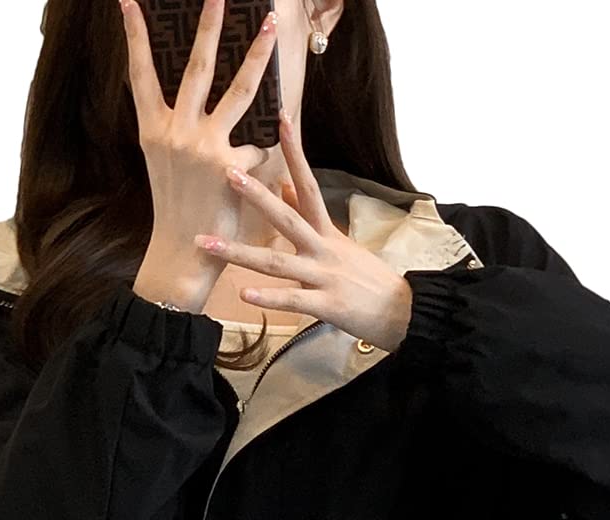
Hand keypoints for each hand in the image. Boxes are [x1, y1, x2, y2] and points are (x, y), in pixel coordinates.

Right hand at [121, 0, 281, 311]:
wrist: (181, 253)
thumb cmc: (176, 209)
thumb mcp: (164, 162)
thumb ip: (176, 128)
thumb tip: (198, 96)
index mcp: (153, 130)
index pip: (140, 74)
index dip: (134, 37)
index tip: (128, 2)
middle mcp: (176, 132)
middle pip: (196, 68)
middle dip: (208, 27)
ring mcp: (203, 147)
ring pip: (238, 90)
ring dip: (256, 55)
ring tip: (267, 25)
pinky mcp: (229, 166)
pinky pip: (259, 143)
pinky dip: (267, 144)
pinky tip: (274, 145)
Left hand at [192, 108, 414, 351]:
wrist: (401, 311)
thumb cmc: (367, 279)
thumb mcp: (340, 242)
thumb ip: (308, 216)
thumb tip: (285, 185)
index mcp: (326, 232)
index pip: (308, 183)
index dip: (295, 152)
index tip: (281, 118)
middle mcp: (323, 249)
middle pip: (286, 217)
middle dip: (256, 196)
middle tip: (227, 173)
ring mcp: (323, 276)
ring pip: (277, 262)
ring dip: (240, 253)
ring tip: (208, 244)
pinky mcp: (326, 304)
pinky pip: (292, 300)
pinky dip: (268, 298)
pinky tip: (244, 295)